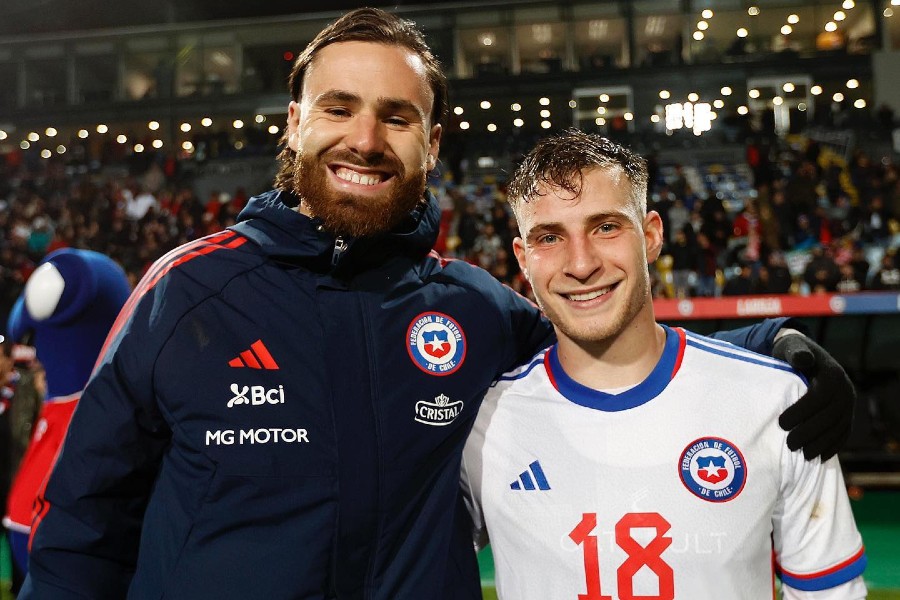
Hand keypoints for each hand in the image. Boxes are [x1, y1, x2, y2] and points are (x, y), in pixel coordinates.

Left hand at [774, 334, 854, 460]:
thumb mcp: (791, 348)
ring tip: (802, 454)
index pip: (819, 397)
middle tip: (789, 444)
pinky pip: (844, 433)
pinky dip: (833, 446)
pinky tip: (820, 456)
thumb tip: (803, 358)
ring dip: (821, 444)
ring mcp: (848, 404)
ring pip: (838, 428)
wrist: (805, 356)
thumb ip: (796, 353)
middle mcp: (845, 390)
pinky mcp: (847, 414)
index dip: (801, 412)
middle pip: (829, 416)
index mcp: (833, 374)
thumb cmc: (792, 353)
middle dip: (809, 432)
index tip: (781, 423)